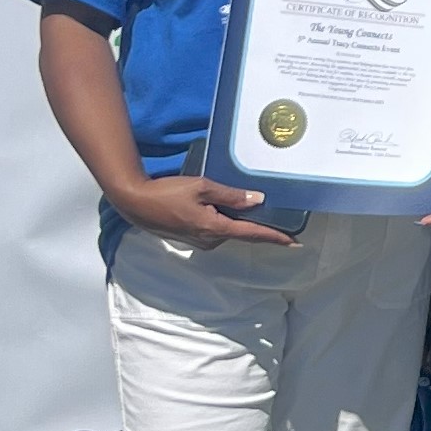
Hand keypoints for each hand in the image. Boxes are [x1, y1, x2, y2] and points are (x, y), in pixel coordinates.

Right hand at [114, 173, 297, 247]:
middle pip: (241, 230)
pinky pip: (214, 228)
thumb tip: (258, 200)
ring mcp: (200, 241)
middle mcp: (211, 240)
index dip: (276, 238)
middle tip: (271, 210)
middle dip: (254, 221)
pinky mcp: (191, 238)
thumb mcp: (202, 187)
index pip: (253, 233)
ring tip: (236, 201)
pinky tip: (214, 205)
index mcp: (216, 228)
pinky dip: (220, 219)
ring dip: (233, 218)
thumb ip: (231, 195)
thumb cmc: (168, 193)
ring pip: (226, 229)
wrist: (135, 203)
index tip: (295, 243)